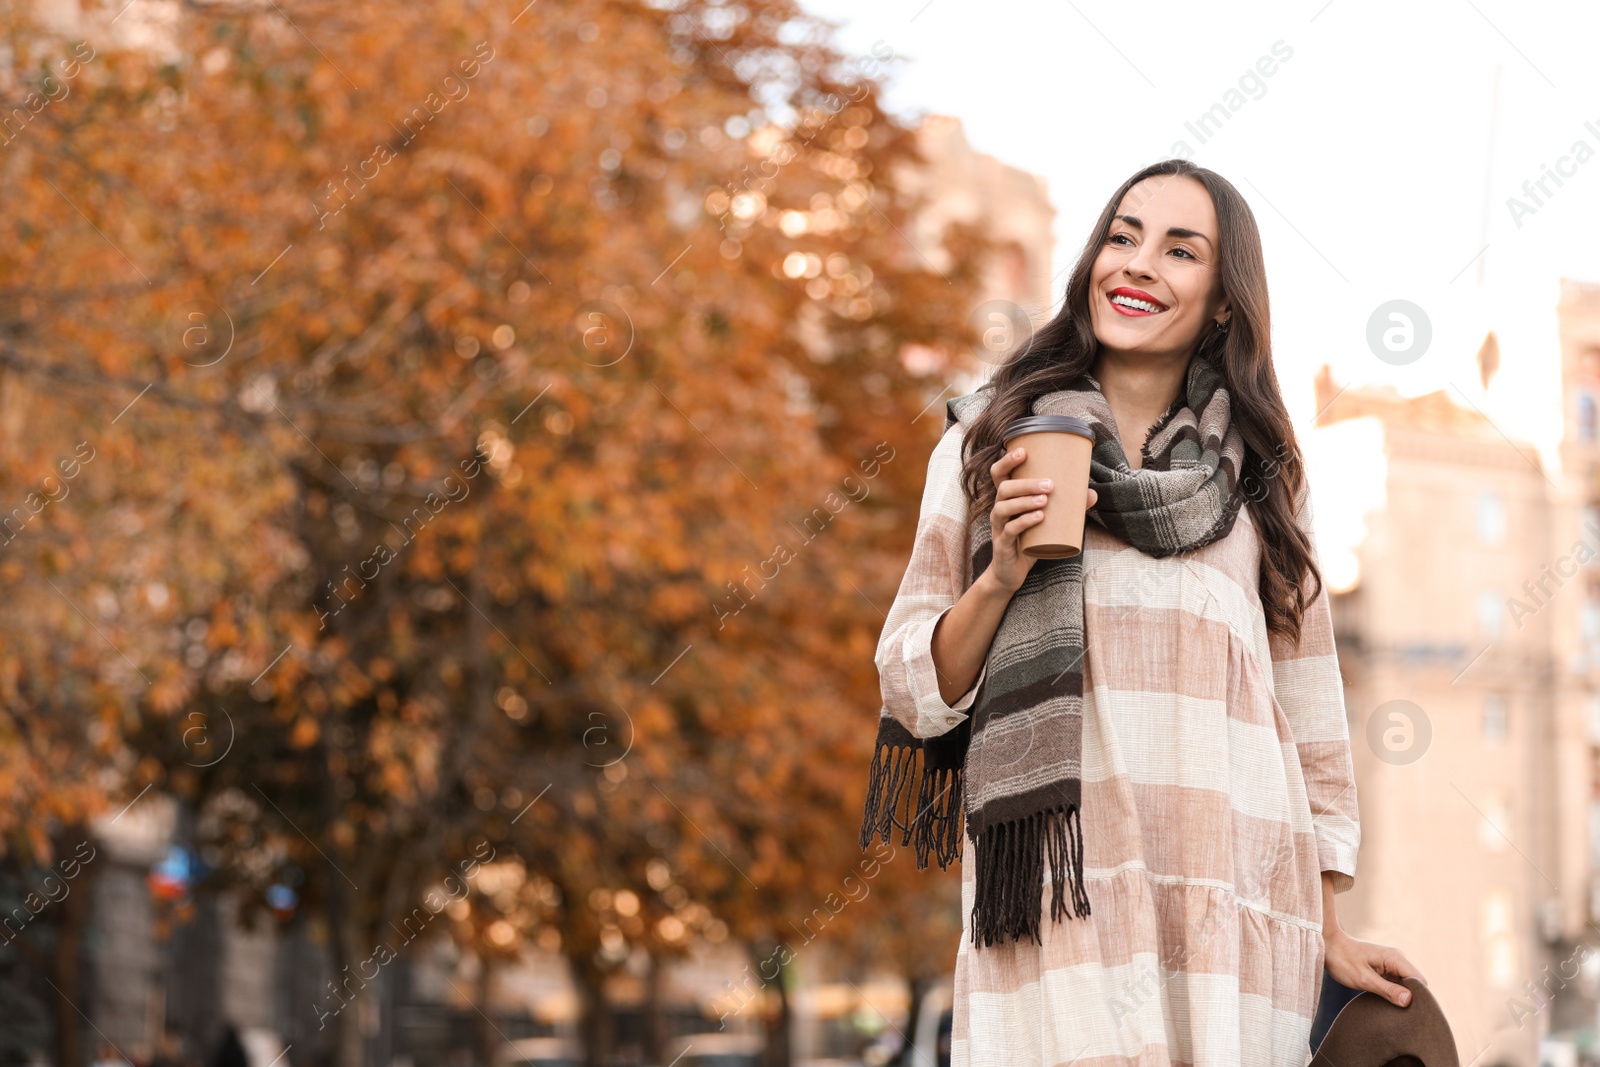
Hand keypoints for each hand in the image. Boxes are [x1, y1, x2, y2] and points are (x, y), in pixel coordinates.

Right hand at [986, 446, 1097, 594]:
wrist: (1011, 573)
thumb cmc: (1028, 541)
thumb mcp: (1046, 523)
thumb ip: (1066, 508)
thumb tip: (1092, 493)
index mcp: (1007, 499)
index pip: (999, 474)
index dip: (1007, 461)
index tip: (1023, 451)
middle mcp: (999, 509)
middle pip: (1004, 488)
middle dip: (1025, 483)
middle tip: (1049, 484)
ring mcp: (999, 527)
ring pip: (1004, 507)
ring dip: (1025, 500)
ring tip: (1045, 499)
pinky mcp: (1002, 544)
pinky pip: (1010, 530)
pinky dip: (1024, 522)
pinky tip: (1038, 517)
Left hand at [1323, 929, 1425, 1007]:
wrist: (1327, 946)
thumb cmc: (1342, 960)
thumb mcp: (1364, 979)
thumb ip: (1387, 990)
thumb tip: (1409, 1000)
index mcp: (1395, 958)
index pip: (1420, 981)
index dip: (1419, 997)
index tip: (1410, 1012)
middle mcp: (1397, 958)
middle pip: (1415, 983)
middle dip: (1411, 998)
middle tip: (1399, 1013)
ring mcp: (1391, 963)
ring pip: (1406, 984)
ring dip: (1401, 995)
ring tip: (1392, 1009)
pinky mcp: (1384, 968)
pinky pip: (1396, 982)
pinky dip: (1394, 992)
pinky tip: (1386, 1002)